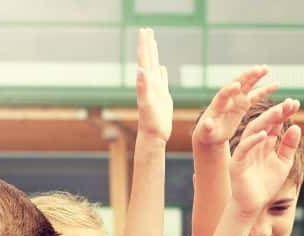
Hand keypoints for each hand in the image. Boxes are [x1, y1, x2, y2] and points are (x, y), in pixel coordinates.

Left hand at [135, 27, 172, 141]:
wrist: (153, 136)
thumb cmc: (150, 123)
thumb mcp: (147, 104)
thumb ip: (143, 87)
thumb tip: (140, 70)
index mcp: (146, 82)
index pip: (144, 59)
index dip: (144, 44)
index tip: (144, 30)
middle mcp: (150, 84)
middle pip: (148, 60)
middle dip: (148, 45)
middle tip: (148, 30)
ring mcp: (156, 90)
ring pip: (155, 68)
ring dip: (154, 56)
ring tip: (153, 43)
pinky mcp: (162, 98)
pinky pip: (162, 81)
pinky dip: (162, 73)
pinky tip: (162, 68)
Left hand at [193, 66, 278, 147]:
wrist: (212, 132)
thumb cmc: (208, 133)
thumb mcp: (206, 132)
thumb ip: (207, 127)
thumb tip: (207, 123)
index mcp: (218, 104)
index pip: (223, 94)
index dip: (229, 90)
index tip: (236, 85)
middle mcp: (228, 98)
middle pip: (237, 84)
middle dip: (246, 77)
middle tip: (257, 69)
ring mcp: (236, 99)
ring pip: (247, 85)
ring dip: (256, 76)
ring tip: (267, 69)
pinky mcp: (243, 103)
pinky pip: (256, 95)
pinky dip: (265, 90)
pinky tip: (276, 85)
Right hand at [229, 107, 301, 215]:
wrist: (252, 205)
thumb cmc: (265, 185)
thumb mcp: (283, 164)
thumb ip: (288, 147)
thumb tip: (296, 127)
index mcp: (265, 143)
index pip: (274, 123)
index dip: (284, 113)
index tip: (295, 103)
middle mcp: (254, 144)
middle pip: (264, 123)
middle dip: (276, 112)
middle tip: (289, 103)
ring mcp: (244, 152)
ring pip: (253, 131)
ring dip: (266, 121)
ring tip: (278, 112)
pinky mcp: (237, 163)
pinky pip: (244, 148)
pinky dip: (253, 140)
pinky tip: (265, 134)